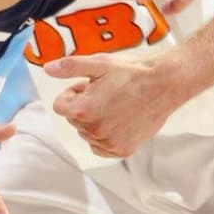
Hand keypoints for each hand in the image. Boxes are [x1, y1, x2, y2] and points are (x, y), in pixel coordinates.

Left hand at [44, 54, 186, 157]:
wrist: (166, 83)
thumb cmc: (134, 72)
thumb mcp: (99, 63)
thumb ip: (70, 67)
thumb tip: (48, 68)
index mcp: (83, 109)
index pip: (60, 106)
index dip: (73, 92)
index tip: (89, 85)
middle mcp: (94, 130)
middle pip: (73, 120)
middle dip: (84, 105)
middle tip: (106, 92)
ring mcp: (109, 142)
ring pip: (87, 133)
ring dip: (95, 121)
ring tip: (116, 104)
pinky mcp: (122, 150)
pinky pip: (101, 147)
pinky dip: (105, 136)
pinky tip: (119, 120)